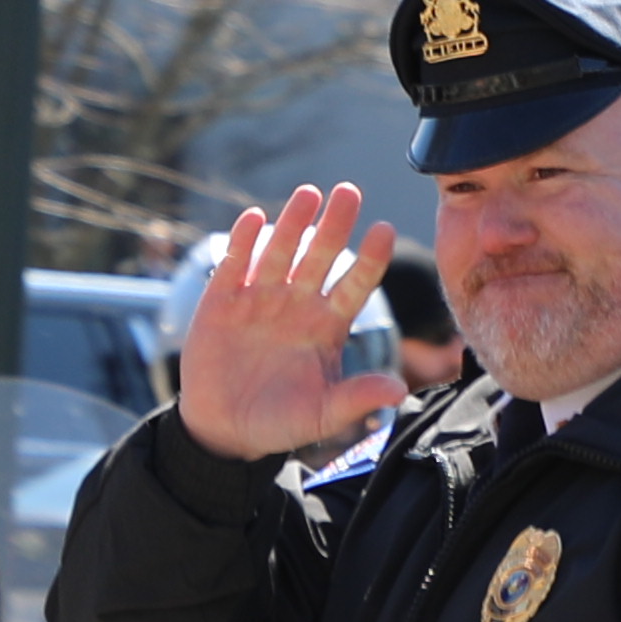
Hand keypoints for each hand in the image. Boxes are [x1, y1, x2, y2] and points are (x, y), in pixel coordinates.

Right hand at [179, 187, 409, 463]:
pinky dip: (243, 242)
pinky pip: (235, 264)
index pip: (355, 284)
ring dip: (292, 222)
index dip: (370, 259)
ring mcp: (260, 298)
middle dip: (334, 225)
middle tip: (349, 192)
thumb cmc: (280, 422)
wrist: (224, 429)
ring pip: (280, 252)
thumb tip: (397, 391)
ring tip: (308, 194)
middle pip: (320, 256)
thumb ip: (356, 399)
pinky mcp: (223, 301)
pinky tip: (254, 219)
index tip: (384, 230)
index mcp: (328, 325)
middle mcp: (298, 304)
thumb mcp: (322, 415)